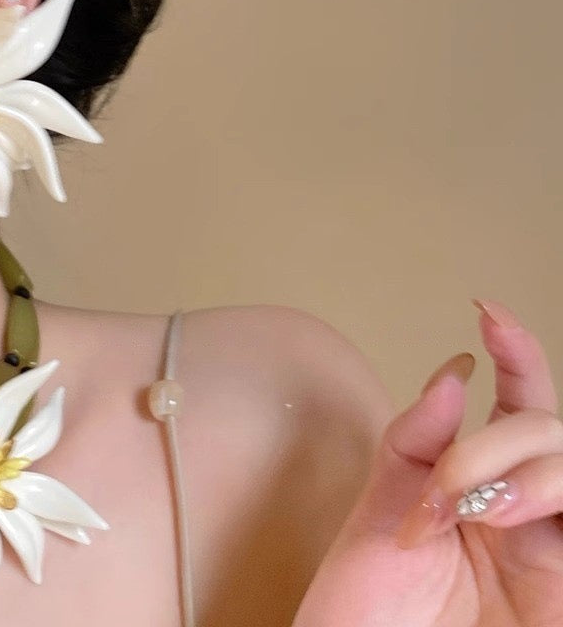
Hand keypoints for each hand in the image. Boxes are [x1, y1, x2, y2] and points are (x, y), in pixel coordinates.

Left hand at [292, 299, 562, 626]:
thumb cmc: (366, 603)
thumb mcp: (381, 508)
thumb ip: (417, 440)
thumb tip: (456, 371)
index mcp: (475, 482)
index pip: (514, 404)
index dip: (515, 353)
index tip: (487, 311)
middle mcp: (518, 509)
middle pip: (547, 429)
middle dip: (496, 442)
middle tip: (441, 489)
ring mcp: (548, 550)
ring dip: (529, 472)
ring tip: (477, 509)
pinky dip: (555, 499)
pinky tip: (513, 515)